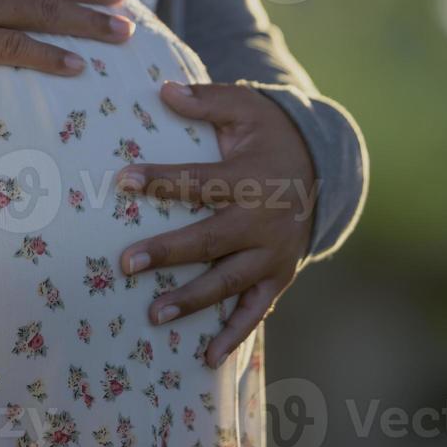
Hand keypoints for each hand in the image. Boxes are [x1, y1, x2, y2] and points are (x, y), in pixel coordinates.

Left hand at [115, 81, 316, 367]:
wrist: (323, 166)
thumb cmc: (270, 134)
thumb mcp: (245, 108)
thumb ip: (207, 100)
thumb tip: (164, 90)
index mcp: (250, 178)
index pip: (200, 181)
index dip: (162, 179)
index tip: (123, 180)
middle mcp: (263, 220)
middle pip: (210, 240)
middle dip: (168, 253)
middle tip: (126, 264)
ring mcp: (273, 253)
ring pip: (229, 281)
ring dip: (193, 300)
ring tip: (154, 314)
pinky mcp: (279, 276)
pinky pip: (257, 310)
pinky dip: (235, 335)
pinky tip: (207, 357)